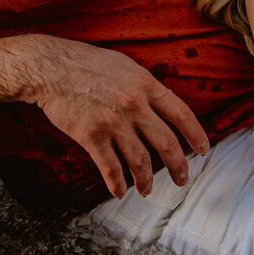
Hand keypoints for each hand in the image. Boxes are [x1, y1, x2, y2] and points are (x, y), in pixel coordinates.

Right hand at [18, 37, 210, 197]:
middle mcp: (134, 105)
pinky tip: (120, 191)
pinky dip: (117, 183)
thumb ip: (145, 86)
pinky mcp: (91, 136)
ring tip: (147, 189)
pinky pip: (110, 167)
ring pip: (140, 161)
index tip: (203, 150)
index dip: (196, 135)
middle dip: (178, 166)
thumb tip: (163, 104)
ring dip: (146, 180)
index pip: (181, 114)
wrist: (51, 67)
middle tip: (182, 180)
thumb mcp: (126, 66)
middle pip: (166, 143)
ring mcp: (113, 122)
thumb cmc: (88, 63)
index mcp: (146, 85)